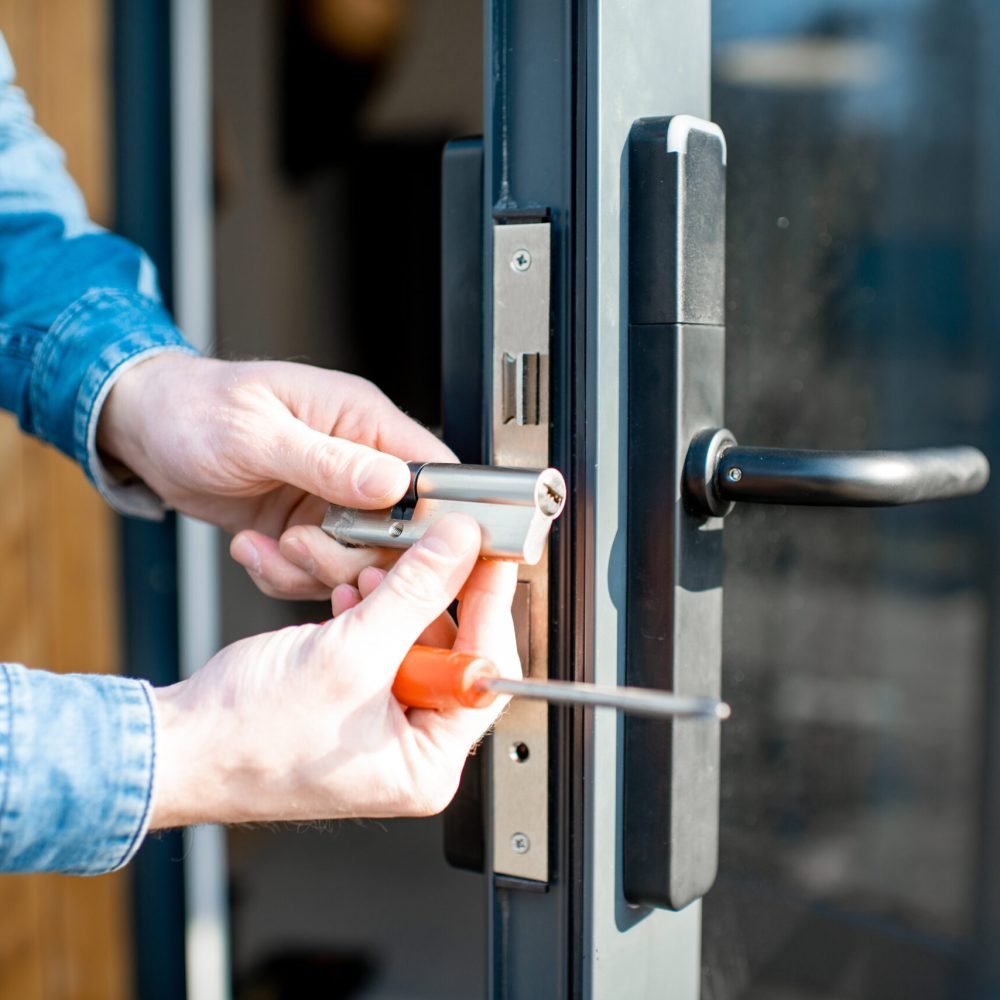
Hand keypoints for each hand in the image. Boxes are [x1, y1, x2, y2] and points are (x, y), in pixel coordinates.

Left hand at [97, 353, 454, 598]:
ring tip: (269, 546)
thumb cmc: (194, 408)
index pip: (433, 471)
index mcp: (362, 420)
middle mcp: (358, 462)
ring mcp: (334, 501)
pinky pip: (318, 573)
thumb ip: (328, 460)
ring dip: (312, 569)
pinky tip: (253, 548)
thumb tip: (393, 482)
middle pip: (401, 532)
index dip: (433, 517)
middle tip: (302, 546)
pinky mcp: (308, 529)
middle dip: (354, 555)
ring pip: (360, 562)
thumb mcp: (256, 433)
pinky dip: (284, 575)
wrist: (147, 430)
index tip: (400, 548)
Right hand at [150, 515, 518, 826]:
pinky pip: (381, 645)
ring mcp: (382, 725)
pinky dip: (368, 613)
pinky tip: (349, 595)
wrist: (177, 745)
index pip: (486, 673)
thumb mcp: (349, 653)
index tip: (491, 556)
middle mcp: (412, 750)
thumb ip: (414, 593)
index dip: (489, 606)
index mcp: (427, 764)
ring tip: (367, 574)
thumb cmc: (247, 737)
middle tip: (432, 549)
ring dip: (393, 598)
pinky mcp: (355, 702)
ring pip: (414, 640)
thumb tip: (460, 549)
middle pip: (454, 652)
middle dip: (429, 597)